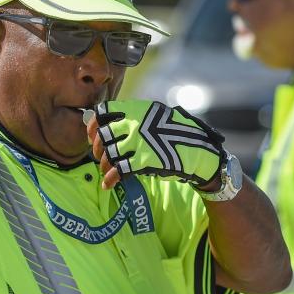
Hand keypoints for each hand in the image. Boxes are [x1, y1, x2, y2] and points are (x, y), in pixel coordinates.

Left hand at [88, 100, 224, 189]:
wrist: (200, 152)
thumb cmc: (178, 135)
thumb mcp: (157, 116)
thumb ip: (135, 118)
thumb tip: (108, 125)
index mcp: (137, 109)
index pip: (104, 112)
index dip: (94, 125)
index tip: (94, 136)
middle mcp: (135, 123)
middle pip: (103, 135)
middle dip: (98, 148)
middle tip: (100, 157)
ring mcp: (139, 142)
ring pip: (108, 154)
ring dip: (104, 165)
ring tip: (107, 172)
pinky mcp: (144, 161)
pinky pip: (118, 170)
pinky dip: (110, 179)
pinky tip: (109, 184)